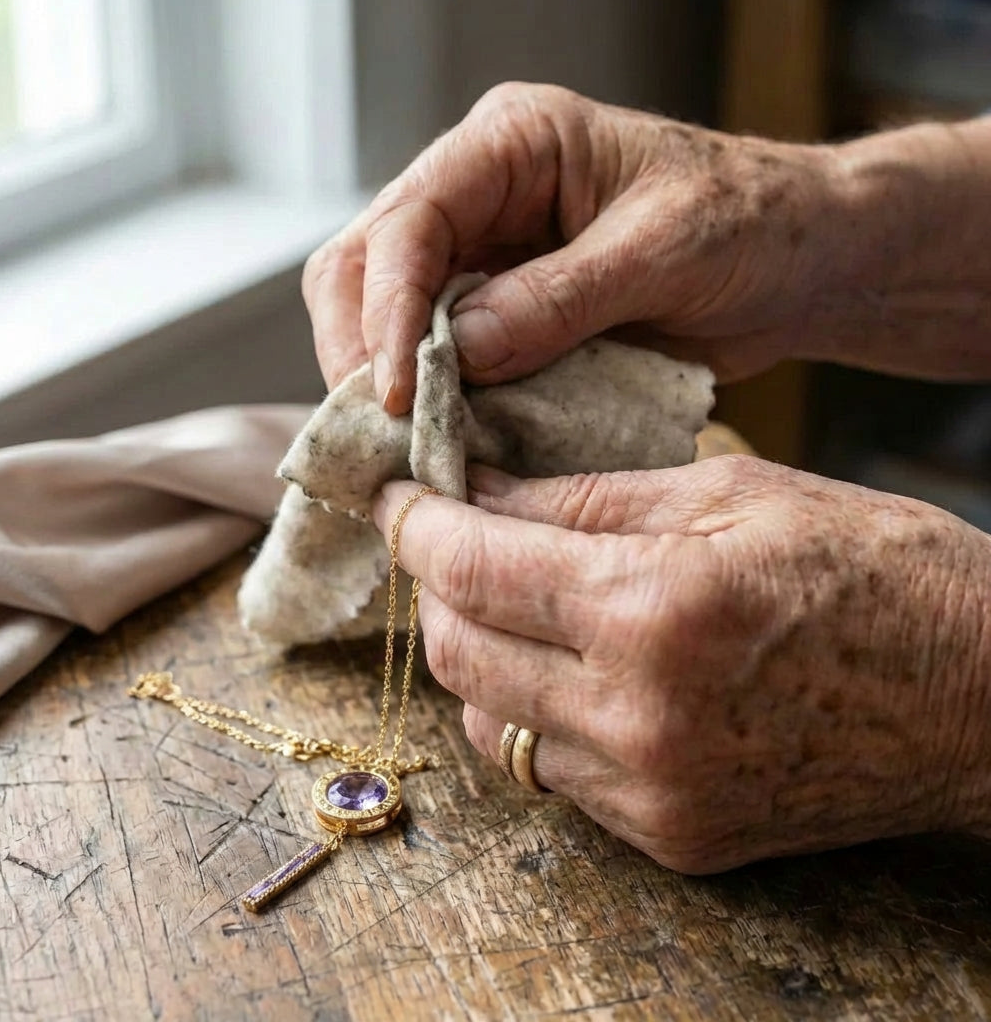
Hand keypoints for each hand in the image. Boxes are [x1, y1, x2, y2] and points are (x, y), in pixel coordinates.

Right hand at [305, 83, 844, 412]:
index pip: (409, 220)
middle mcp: (480, 195)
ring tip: (405, 445)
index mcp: (512, 145)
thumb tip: (457, 352)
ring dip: (386, 382)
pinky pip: (439, 358)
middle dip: (362, 349)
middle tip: (381, 429)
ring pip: (386, 316)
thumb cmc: (749, 223)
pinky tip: (443, 440)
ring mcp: (486, 257)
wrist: (794, 262)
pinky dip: (433, 402)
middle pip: (366, 265)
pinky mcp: (503, 315)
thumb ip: (559, 299)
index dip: (387, 309)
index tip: (392, 391)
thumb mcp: (663, 250)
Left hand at [374, 460, 990, 871]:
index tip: (395, 496)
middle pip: (458, 653)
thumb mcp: (731, 495)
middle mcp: (638, 716)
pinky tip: (567, 668)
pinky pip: (550, 773)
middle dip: (435, 587)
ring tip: (510, 601)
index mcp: (655, 609)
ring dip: (477, 655)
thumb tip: (481, 491)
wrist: (982, 698)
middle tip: (453, 538)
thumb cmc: (877, 570)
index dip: (416, 524)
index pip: (474, 566)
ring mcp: (651, 792)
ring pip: (491, 722)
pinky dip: (533, 713)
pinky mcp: (670, 836)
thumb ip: (587, 499)